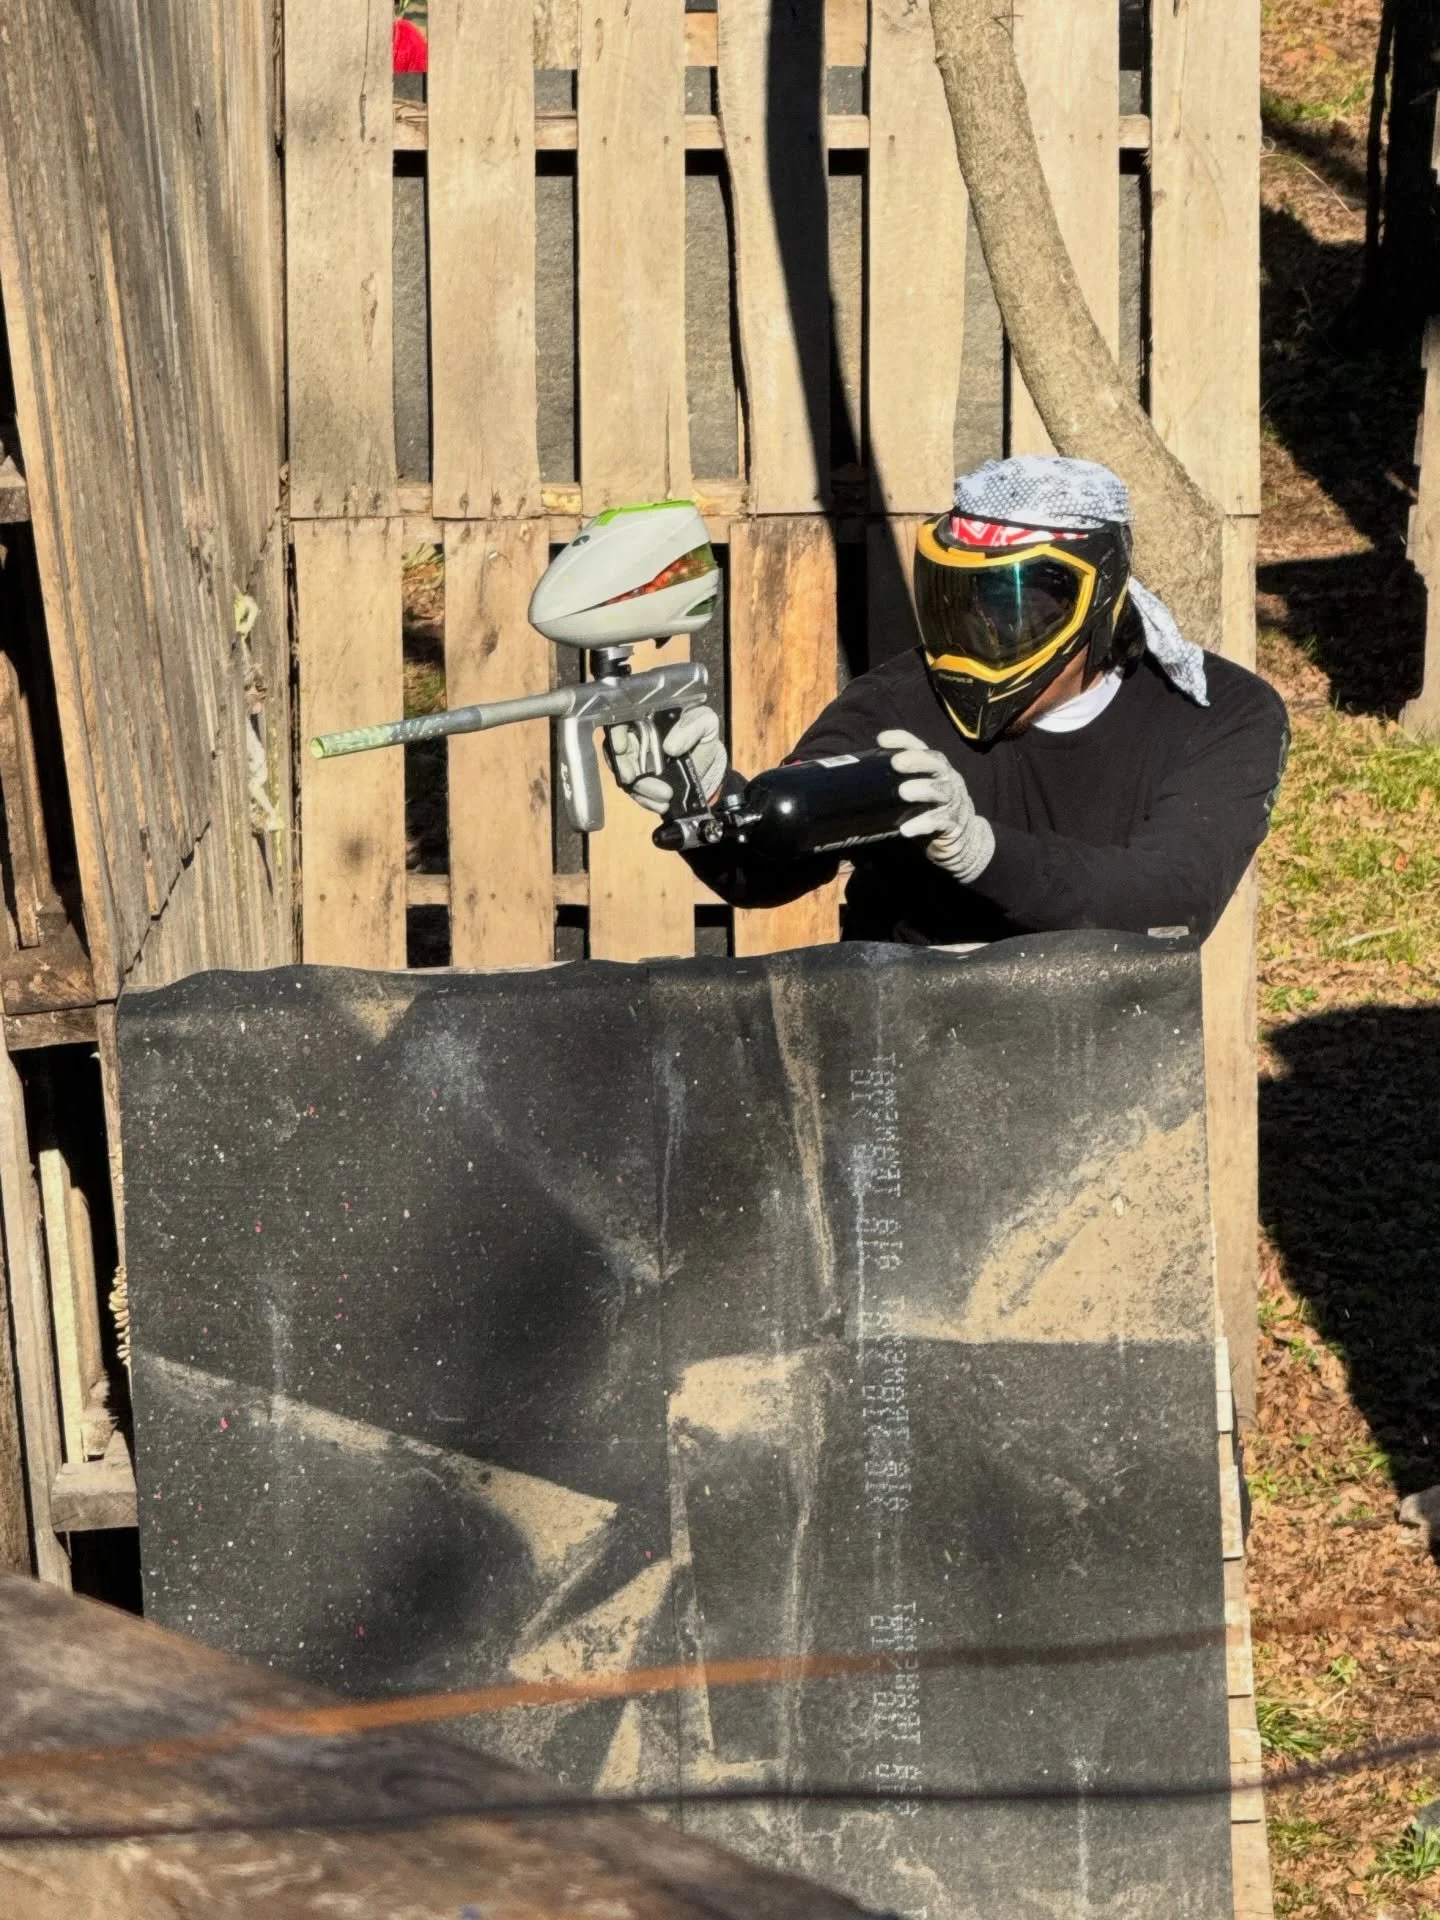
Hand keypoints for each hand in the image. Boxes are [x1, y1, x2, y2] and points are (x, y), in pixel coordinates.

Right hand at [609, 706, 727, 817]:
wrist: (709, 764)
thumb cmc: (703, 735)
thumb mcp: (705, 723)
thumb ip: (691, 727)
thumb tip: (670, 746)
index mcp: (645, 718)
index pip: (621, 720)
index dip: (616, 733)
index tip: (620, 748)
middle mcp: (635, 739)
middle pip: (615, 752)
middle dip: (623, 767)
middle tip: (632, 778)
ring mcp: (635, 763)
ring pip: (625, 776)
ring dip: (641, 788)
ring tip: (665, 795)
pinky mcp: (641, 784)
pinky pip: (636, 793)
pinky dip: (647, 800)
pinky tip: (661, 804)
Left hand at [877, 729, 994, 882]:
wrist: (964, 841)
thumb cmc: (930, 811)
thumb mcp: (917, 793)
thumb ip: (898, 784)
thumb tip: (861, 780)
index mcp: (936, 768)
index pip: (920, 747)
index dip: (903, 740)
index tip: (882, 740)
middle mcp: (948, 779)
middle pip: (936, 763)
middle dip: (916, 760)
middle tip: (896, 763)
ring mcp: (954, 802)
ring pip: (942, 791)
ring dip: (922, 789)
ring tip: (903, 792)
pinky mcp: (954, 825)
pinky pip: (940, 822)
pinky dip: (923, 824)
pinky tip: (906, 829)